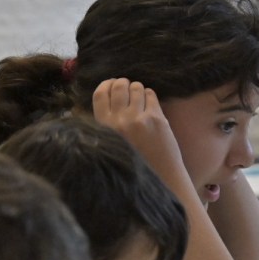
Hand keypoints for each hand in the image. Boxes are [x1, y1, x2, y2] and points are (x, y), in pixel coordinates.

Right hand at [91, 78, 190, 194]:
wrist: (159, 176)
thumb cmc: (134, 160)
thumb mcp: (111, 142)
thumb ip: (108, 122)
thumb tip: (109, 95)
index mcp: (104, 127)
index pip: (99, 94)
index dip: (106, 84)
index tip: (111, 84)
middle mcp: (119, 121)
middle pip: (118, 86)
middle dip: (123, 83)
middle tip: (127, 88)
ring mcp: (139, 119)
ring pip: (136, 88)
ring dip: (137, 89)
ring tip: (139, 97)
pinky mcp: (157, 119)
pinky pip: (151, 95)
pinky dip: (150, 95)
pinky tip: (150, 104)